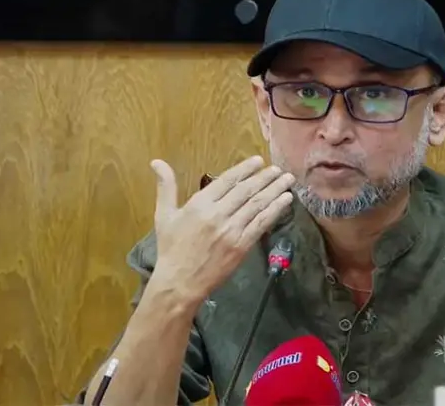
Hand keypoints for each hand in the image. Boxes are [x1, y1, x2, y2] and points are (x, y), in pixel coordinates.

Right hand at [148, 156, 294, 303]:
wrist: (180, 283)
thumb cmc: (171, 248)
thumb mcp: (164, 215)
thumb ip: (166, 187)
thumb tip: (157, 162)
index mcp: (199, 205)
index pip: (227, 181)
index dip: (245, 169)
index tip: (258, 161)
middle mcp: (217, 215)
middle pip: (246, 191)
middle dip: (265, 177)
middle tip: (278, 169)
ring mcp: (231, 231)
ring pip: (257, 205)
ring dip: (275, 190)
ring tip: (287, 180)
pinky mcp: (241, 246)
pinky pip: (261, 224)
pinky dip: (275, 210)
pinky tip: (285, 201)